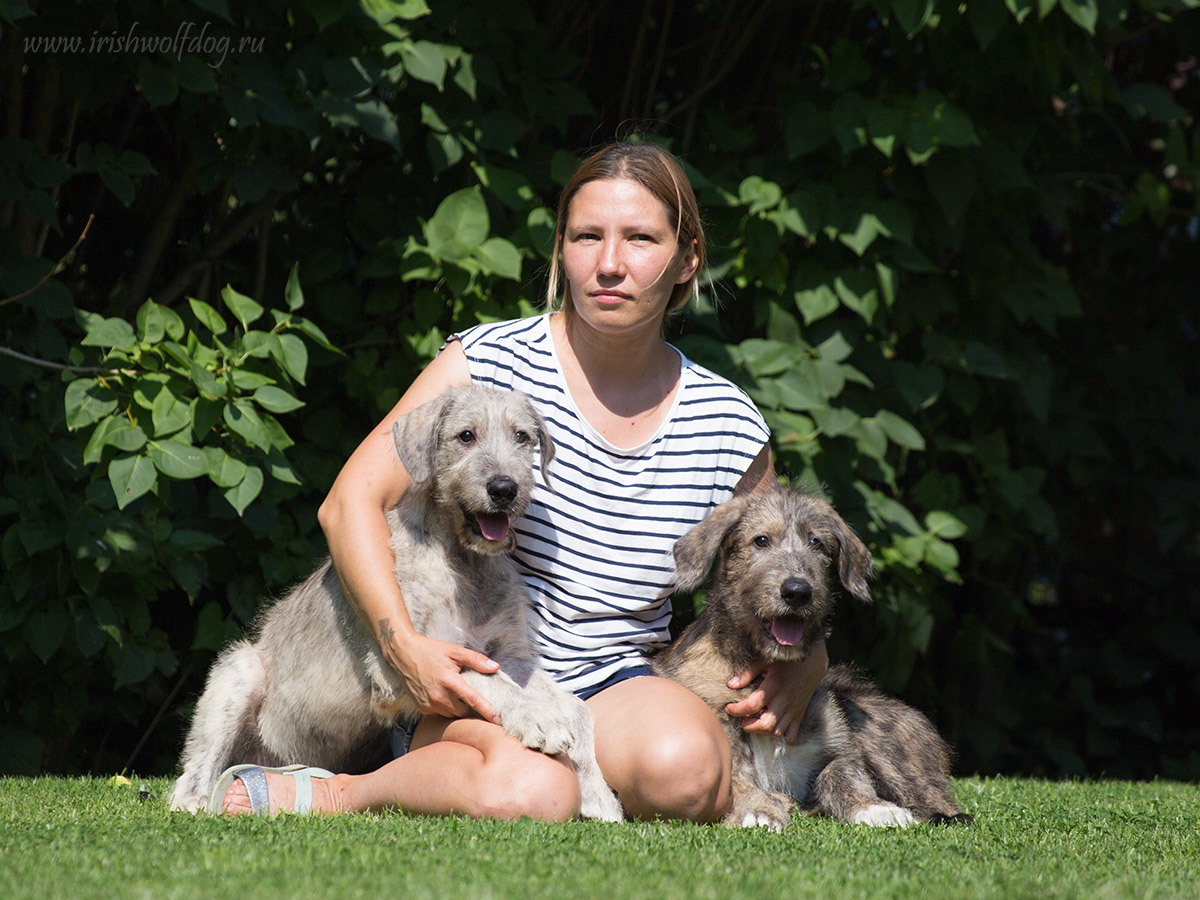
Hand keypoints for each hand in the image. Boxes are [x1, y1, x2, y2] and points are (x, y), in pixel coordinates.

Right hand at [380, 623, 500, 723]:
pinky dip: (446, 708)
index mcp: (449, 681)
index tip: (499, 720)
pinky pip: (440, 713)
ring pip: (452, 715)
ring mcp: (429, 704)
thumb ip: (475, 660)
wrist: (403, 653)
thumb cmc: (430, 650)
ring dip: (459, 709)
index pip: (473, 700)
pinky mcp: (422, 708)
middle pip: (464, 711)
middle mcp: (439, 696)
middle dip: (473, 709)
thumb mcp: (454, 651)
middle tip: (479, 702)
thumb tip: (495, 667)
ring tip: (462, 697)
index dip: (488, 711)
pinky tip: (446, 696)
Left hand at [725, 638, 827, 743]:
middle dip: (748, 726)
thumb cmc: (786, 661)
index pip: (752, 705)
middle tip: (742, 719)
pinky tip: (773, 729)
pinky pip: (792, 734)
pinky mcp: (799, 715)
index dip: (737, 710)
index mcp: (773, 686)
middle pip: (765, 724)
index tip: (729, 707)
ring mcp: (792, 710)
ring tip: (755, 722)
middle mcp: (783, 701)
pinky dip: (782, 737)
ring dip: (762, 732)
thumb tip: (730, 685)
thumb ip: (748, 674)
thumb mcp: (765, 662)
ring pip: (776, 732)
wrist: (812, 663)